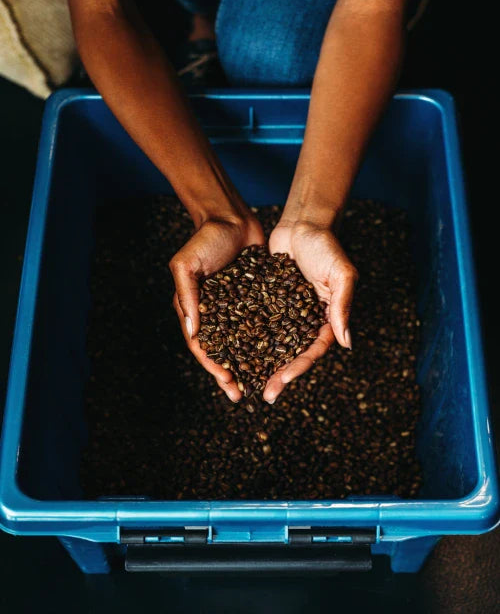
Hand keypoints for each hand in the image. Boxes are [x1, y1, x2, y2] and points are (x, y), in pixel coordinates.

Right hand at [170, 213, 264, 400]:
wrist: (231, 217)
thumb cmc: (205, 240)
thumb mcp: (187, 265)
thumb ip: (187, 296)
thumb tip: (193, 332)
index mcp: (194, 310)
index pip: (201, 345)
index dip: (212, 365)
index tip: (226, 380)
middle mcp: (213, 314)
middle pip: (221, 352)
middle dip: (229, 375)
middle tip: (240, 395)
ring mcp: (234, 309)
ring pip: (241, 345)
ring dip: (248, 366)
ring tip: (259, 385)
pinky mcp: (254, 301)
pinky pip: (259, 327)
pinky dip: (265, 343)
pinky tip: (276, 358)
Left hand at [263, 219, 357, 402]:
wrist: (302, 222)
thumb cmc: (326, 245)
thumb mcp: (340, 274)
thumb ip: (342, 306)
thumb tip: (346, 343)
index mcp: (326, 319)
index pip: (313, 351)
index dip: (298, 369)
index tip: (282, 383)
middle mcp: (306, 320)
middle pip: (292, 354)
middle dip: (279, 375)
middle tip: (264, 394)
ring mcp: (287, 313)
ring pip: (273, 344)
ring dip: (261, 364)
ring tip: (246, 382)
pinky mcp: (269, 302)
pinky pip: (258, 324)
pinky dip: (247, 339)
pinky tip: (232, 352)